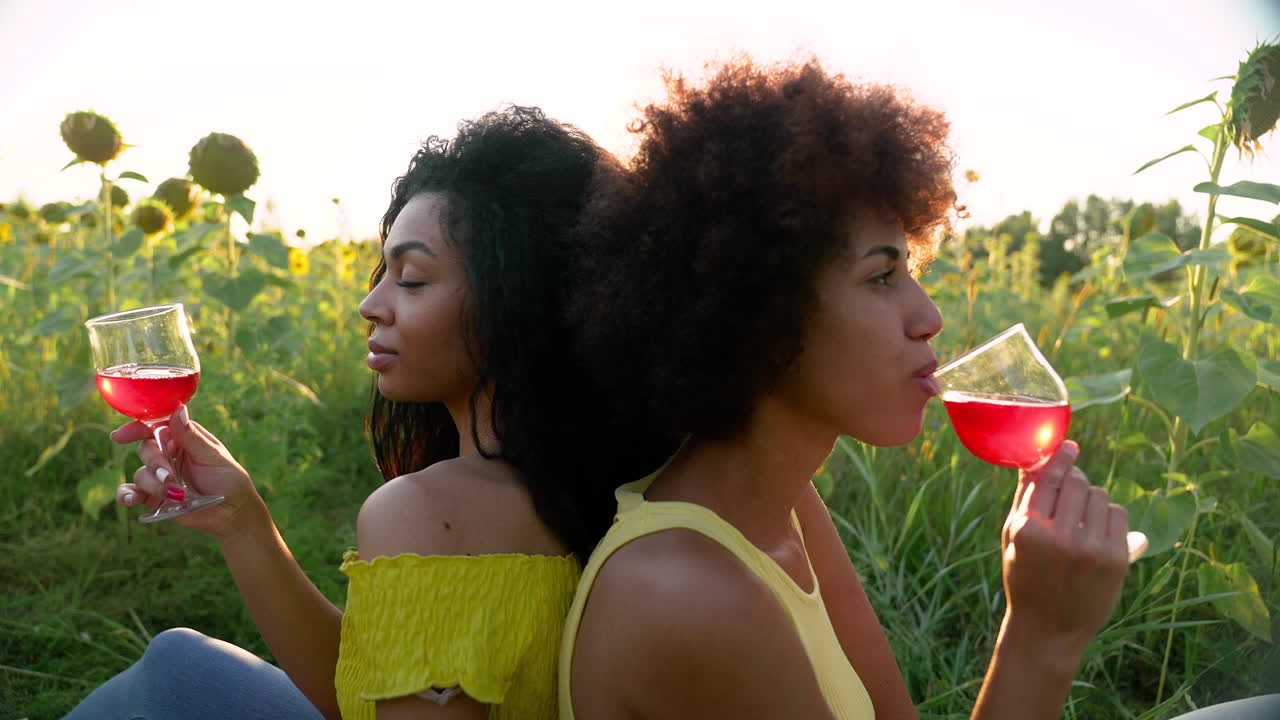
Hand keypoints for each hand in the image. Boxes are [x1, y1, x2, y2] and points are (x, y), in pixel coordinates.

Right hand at [111, 405, 263, 537]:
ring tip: (176, 495)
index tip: (120, 436)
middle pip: (146, 450)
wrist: (232, 511)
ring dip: (154, 484)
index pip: (155, 427)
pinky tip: (131, 500)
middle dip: (156, 464)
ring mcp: (159, 476)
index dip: (136, 428)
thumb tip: (178, 409)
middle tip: (170, 478)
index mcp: (182, 439)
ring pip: (141, 474)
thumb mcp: (213, 456)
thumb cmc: (228, 479)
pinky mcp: (153, 496)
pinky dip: (126, 495)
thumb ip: (191, 436)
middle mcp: (167, 455)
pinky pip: (131, 493)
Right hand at [999, 440, 1129, 660]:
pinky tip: (1097, 533)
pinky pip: (1119, 515)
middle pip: (1078, 483)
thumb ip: (1025, 498)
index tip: (1070, 446)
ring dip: (1093, 501)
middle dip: (1076, 482)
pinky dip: (1110, 518)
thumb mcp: (1013, 538)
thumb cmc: (1025, 577)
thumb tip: (1037, 459)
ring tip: (1082, 520)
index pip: (1049, 479)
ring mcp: (1091, 549)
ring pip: (1101, 496)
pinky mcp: (1116, 559)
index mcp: (1028, 530)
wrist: (1049, 629)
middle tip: (1072, 492)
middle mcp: (1059, 537)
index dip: (1061, 458)